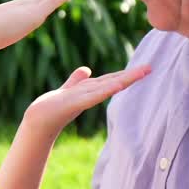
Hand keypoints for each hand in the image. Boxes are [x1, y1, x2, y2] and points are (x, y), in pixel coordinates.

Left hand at [25, 64, 150, 131]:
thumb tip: (86, 69)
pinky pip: (94, 96)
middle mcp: (90, 94)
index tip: (143, 68)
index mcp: (89, 90)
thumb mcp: (67, 89)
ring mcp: (84, 99)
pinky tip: (118, 84)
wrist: (38, 120)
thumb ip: (76, 80)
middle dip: (131, 76)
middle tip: (150, 69)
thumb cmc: (52, 107)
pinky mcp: (75, 103)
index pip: (111, 79)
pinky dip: (106, 90)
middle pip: (114, 82)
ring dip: (124, 80)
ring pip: (107, 87)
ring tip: (141, 73)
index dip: (126, 73)